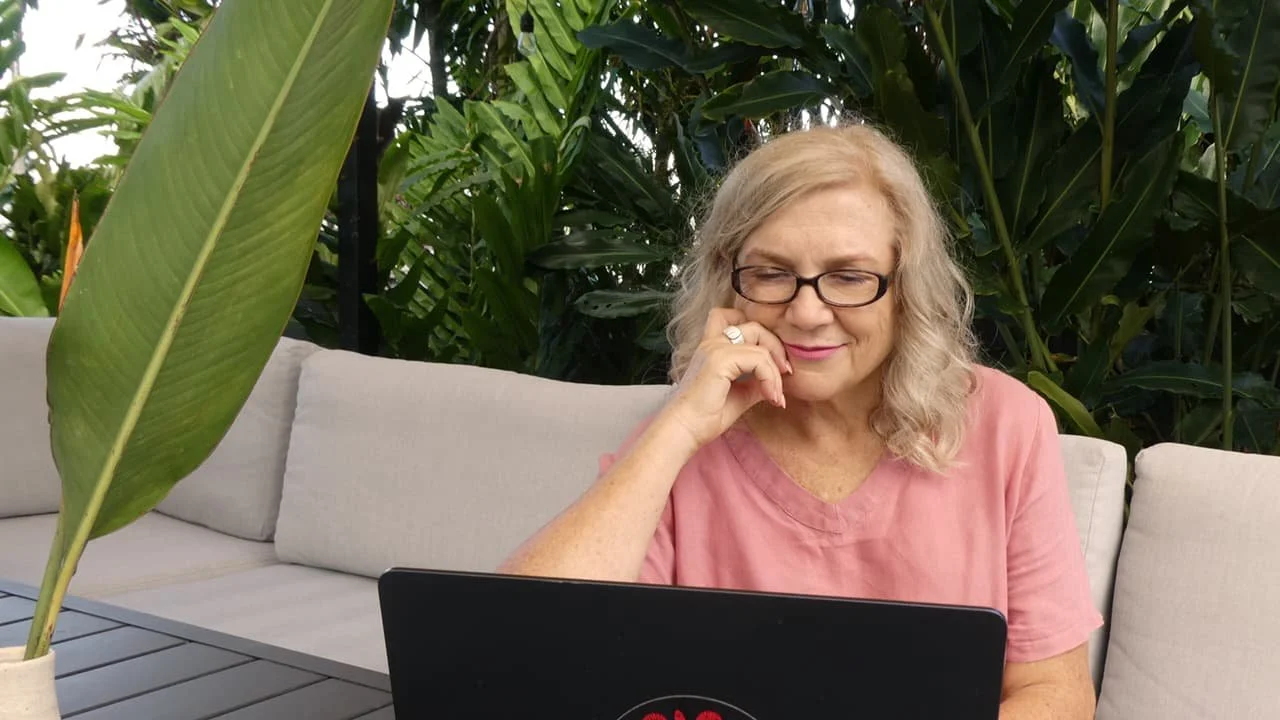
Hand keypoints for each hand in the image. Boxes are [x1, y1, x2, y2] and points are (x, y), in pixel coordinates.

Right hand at [659, 308, 790, 449]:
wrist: (685, 430)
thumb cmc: (705, 418)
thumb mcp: (740, 395)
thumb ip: (756, 382)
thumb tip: (777, 380)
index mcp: (712, 348)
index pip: (734, 319)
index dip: (759, 334)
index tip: (773, 365)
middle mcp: (712, 343)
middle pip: (754, 326)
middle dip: (775, 348)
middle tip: (785, 374)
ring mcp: (715, 348)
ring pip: (761, 344)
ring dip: (775, 372)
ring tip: (776, 396)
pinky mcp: (720, 359)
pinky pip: (759, 359)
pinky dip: (770, 378)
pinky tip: (770, 397)